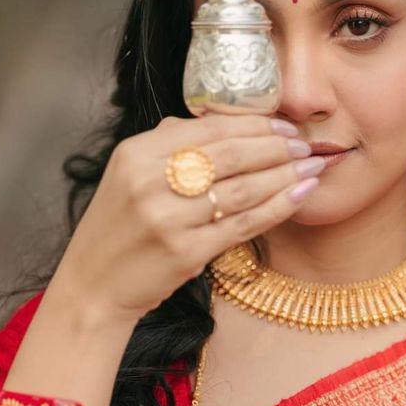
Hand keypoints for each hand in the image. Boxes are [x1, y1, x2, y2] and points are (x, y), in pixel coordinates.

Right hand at [55, 113, 326, 325]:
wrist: (94, 285)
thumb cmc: (120, 228)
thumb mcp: (128, 174)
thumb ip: (169, 143)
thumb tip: (224, 120)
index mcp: (137, 153)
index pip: (209, 128)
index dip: (254, 124)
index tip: (284, 126)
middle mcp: (151, 181)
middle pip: (231, 154)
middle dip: (277, 147)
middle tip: (305, 145)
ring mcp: (169, 219)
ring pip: (243, 189)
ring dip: (285, 176)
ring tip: (311, 168)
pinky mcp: (187, 252)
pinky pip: (244, 224)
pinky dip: (277, 208)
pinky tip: (299, 196)